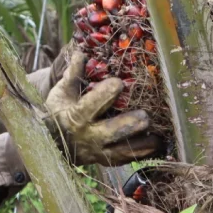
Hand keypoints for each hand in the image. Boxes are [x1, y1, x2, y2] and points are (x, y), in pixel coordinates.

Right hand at [43, 50, 162, 164]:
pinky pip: (128, 160)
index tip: (119, 82)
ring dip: (143, 144)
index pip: (91, 105)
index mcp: (76, 117)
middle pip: (112, 132)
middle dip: (130, 125)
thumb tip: (81, 51)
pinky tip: (158, 145)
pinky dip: (144, 154)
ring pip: (124, 151)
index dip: (105, 94)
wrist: (52, 144)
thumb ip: (73, 74)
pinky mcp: (107, 160)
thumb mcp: (61, 93)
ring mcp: (99, 152)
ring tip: (159, 136)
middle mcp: (89, 136)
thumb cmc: (58, 113)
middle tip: (145, 116)